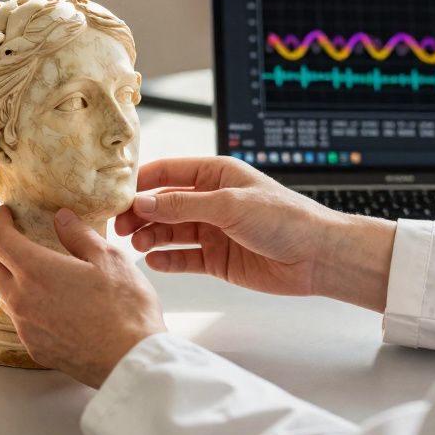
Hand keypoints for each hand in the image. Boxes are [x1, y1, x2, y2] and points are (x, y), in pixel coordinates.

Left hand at [0, 205, 166, 387]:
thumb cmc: (125, 309)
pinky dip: (29, 306)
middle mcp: (22, 300)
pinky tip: (54, 305)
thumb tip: (62, 218)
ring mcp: (26, 328)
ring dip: (14, 280)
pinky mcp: (35, 349)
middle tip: (21, 241)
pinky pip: (22, 321)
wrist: (131, 361)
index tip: (6, 214)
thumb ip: (79, 235)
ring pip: (5, 296)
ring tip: (41, 273)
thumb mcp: (110, 259)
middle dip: (1, 250)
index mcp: (36, 271)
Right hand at [115, 157, 396, 311]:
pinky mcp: (217, 258)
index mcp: (215, 174)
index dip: (141, 183)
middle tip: (120, 226)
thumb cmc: (285, 218)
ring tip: (138, 245)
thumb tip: (143, 203)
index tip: (116, 195)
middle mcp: (211, 200)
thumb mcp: (229, 204)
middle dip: (141, 213)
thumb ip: (183, 206)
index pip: (167, 173)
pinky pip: (184, 258)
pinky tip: (154, 262)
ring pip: (170, 231)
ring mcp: (213, 230)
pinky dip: (167, 260)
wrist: (318, 257)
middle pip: (163, 204)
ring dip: (151, 237)